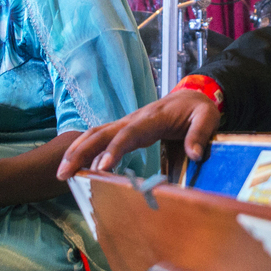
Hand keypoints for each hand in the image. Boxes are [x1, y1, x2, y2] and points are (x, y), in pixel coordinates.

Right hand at [57, 89, 221, 179]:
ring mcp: (127, 123)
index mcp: (153, 118)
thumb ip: (200, 135)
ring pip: (96, 133)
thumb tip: (194, 154)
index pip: (128, 134)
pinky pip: (101, 137)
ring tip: (62, 173)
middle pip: (102, 133)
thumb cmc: (199, 110)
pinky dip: (86, 150)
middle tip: (64, 174)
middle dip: (81, 152)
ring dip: (77, 151)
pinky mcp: (126, 129)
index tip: (100, 168)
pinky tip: (77, 167)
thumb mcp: (208, 118)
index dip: (113, 150)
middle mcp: (134, 119)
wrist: (193, 96)